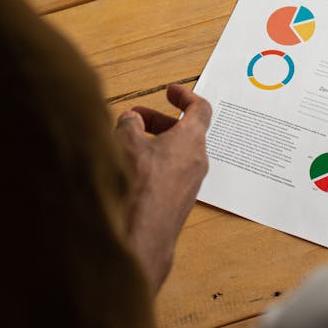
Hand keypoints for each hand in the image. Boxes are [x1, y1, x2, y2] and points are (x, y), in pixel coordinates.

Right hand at [115, 83, 211, 291]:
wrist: (143, 236)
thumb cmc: (139, 187)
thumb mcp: (127, 141)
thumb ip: (129, 123)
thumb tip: (131, 120)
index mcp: (192, 140)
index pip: (200, 109)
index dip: (185, 96)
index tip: (171, 92)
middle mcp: (198, 161)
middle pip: (185, 131)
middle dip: (159, 121)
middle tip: (136, 119)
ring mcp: (191, 183)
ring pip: (177, 154)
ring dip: (156, 143)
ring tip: (127, 144)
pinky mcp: (180, 201)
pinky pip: (172, 173)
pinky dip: (156, 163)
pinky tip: (132, 170)